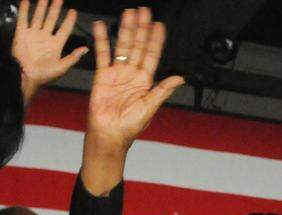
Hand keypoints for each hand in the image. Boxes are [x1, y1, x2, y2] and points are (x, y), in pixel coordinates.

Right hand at [13, 0, 87, 100]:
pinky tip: (26, 1)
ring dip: (41, 6)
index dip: (69, 20)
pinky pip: (23, 20)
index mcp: (55, 45)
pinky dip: (24, 10)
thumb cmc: (44, 75)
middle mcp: (45, 38)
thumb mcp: (62, 67)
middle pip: (51, 19)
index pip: (64, 29)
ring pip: (38, 16)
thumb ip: (73, 57)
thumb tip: (86, 49)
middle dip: (55, 8)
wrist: (26, 77)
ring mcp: (33, 35)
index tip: (73, 11)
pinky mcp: (21, 34)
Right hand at [84, 8, 183, 161]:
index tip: (159, 25)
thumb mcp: (150, 107)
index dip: (155, 40)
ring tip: (128, 13)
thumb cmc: (130, 126)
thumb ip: (163, 90)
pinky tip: (101, 27)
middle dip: (141, 29)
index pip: (152, 55)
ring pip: (122, 46)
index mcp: (145, 81)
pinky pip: (102, 54)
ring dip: (125, 29)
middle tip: (144, 11)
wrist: (109, 134)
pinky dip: (101, 41)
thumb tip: (180, 78)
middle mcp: (132, 74)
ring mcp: (117, 73)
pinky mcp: (103, 75)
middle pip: (138, 46)